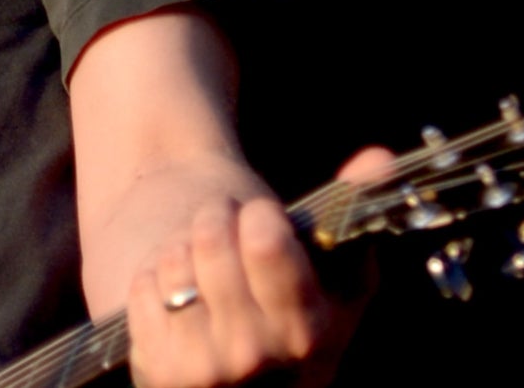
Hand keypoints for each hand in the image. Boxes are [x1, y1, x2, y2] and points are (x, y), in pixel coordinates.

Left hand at [121, 147, 392, 387]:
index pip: (265, 241)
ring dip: (182, 252)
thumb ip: (355, 208)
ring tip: (202, 270)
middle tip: (224, 230)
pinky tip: (177, 300)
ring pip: (174, 263)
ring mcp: (207, 371)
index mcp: (312, 333)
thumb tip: (379, 157)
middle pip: (212, 241)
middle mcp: (259, 359)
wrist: (235, 365)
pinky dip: (154, 282)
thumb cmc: (285, 303)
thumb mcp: (332, 269)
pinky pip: (143, 288)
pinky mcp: (160, 372)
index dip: (257, 216)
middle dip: (215, 221)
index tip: (259, 219)